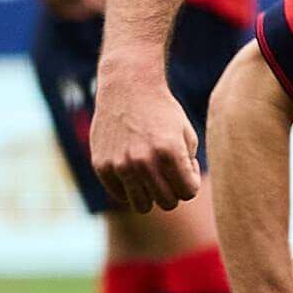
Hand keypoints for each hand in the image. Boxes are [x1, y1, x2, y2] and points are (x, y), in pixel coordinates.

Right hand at [90, 61, 203, 213]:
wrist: (128, 87)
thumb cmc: (163, 112)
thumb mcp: (187, 136)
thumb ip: (188, 168)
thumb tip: (181, 194)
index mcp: (169, 153)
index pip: (188, 192)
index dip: (191, 180)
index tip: (186, 164)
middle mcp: (142, 162)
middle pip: (168, 202)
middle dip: (173, 189)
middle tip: (169, 169)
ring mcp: (119, 165)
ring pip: (143, 206)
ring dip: (151, 194)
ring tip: (152, 172)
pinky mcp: (101, 166)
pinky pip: (121, 195)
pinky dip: (130, 187)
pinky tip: (133, 167)